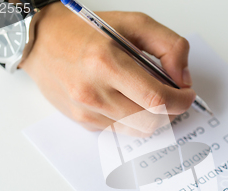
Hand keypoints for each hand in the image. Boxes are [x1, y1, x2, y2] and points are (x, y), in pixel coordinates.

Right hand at [20, 3, 195, 134]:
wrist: (40, 40)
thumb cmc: (85, 30)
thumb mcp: (134, 23)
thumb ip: (168, 46)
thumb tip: (183, 78)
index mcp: (107, 63)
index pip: (157, 99)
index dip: (181, 101)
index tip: (187, 95)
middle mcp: (94, 91)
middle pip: (150, 121)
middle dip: (171, 112)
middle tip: (174, 98)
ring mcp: (86, 110)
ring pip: (138, 130)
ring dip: (154, 118)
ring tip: (153, 99)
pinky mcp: (82, 121)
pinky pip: (120, 130)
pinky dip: (133, 119)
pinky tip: (129, 101)